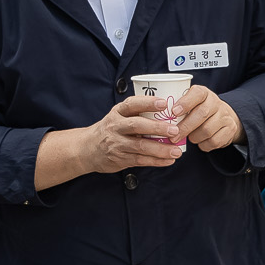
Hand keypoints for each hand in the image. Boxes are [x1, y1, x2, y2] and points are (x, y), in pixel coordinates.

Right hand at [38, 94, 183, 188]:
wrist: (87, 148)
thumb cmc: (110, 129)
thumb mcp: (118, 116)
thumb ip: (138, 114)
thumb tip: (169, 113)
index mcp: (118, 112)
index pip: (132, 104)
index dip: (148, 103)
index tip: (163, 103)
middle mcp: (115, 126)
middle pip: (136, 125)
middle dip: (157, 128)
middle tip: (174, 130)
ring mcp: (117, 143)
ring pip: (140, 146)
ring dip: (160, 149)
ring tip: (176, 150)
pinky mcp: (119, 158)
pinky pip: (140, 160)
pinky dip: (156, 161)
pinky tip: (169, 160)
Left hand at [170, 85, 243, 152]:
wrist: (223, 117)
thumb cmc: (197, 110)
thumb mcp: (190, 104)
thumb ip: (177, 108)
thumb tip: (158, 121)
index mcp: (203, 93)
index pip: (197, 93)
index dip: (185, 102)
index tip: (173, 112)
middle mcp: (216, 102)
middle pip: (201, 114)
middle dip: (185, 127)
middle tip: (173, 137)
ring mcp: (225, 116)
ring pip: (207, 130)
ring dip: (194, 137)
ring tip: (189, 138)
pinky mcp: (230, 129)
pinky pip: (214, 141)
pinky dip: (204, 145)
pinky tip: (200, 142)